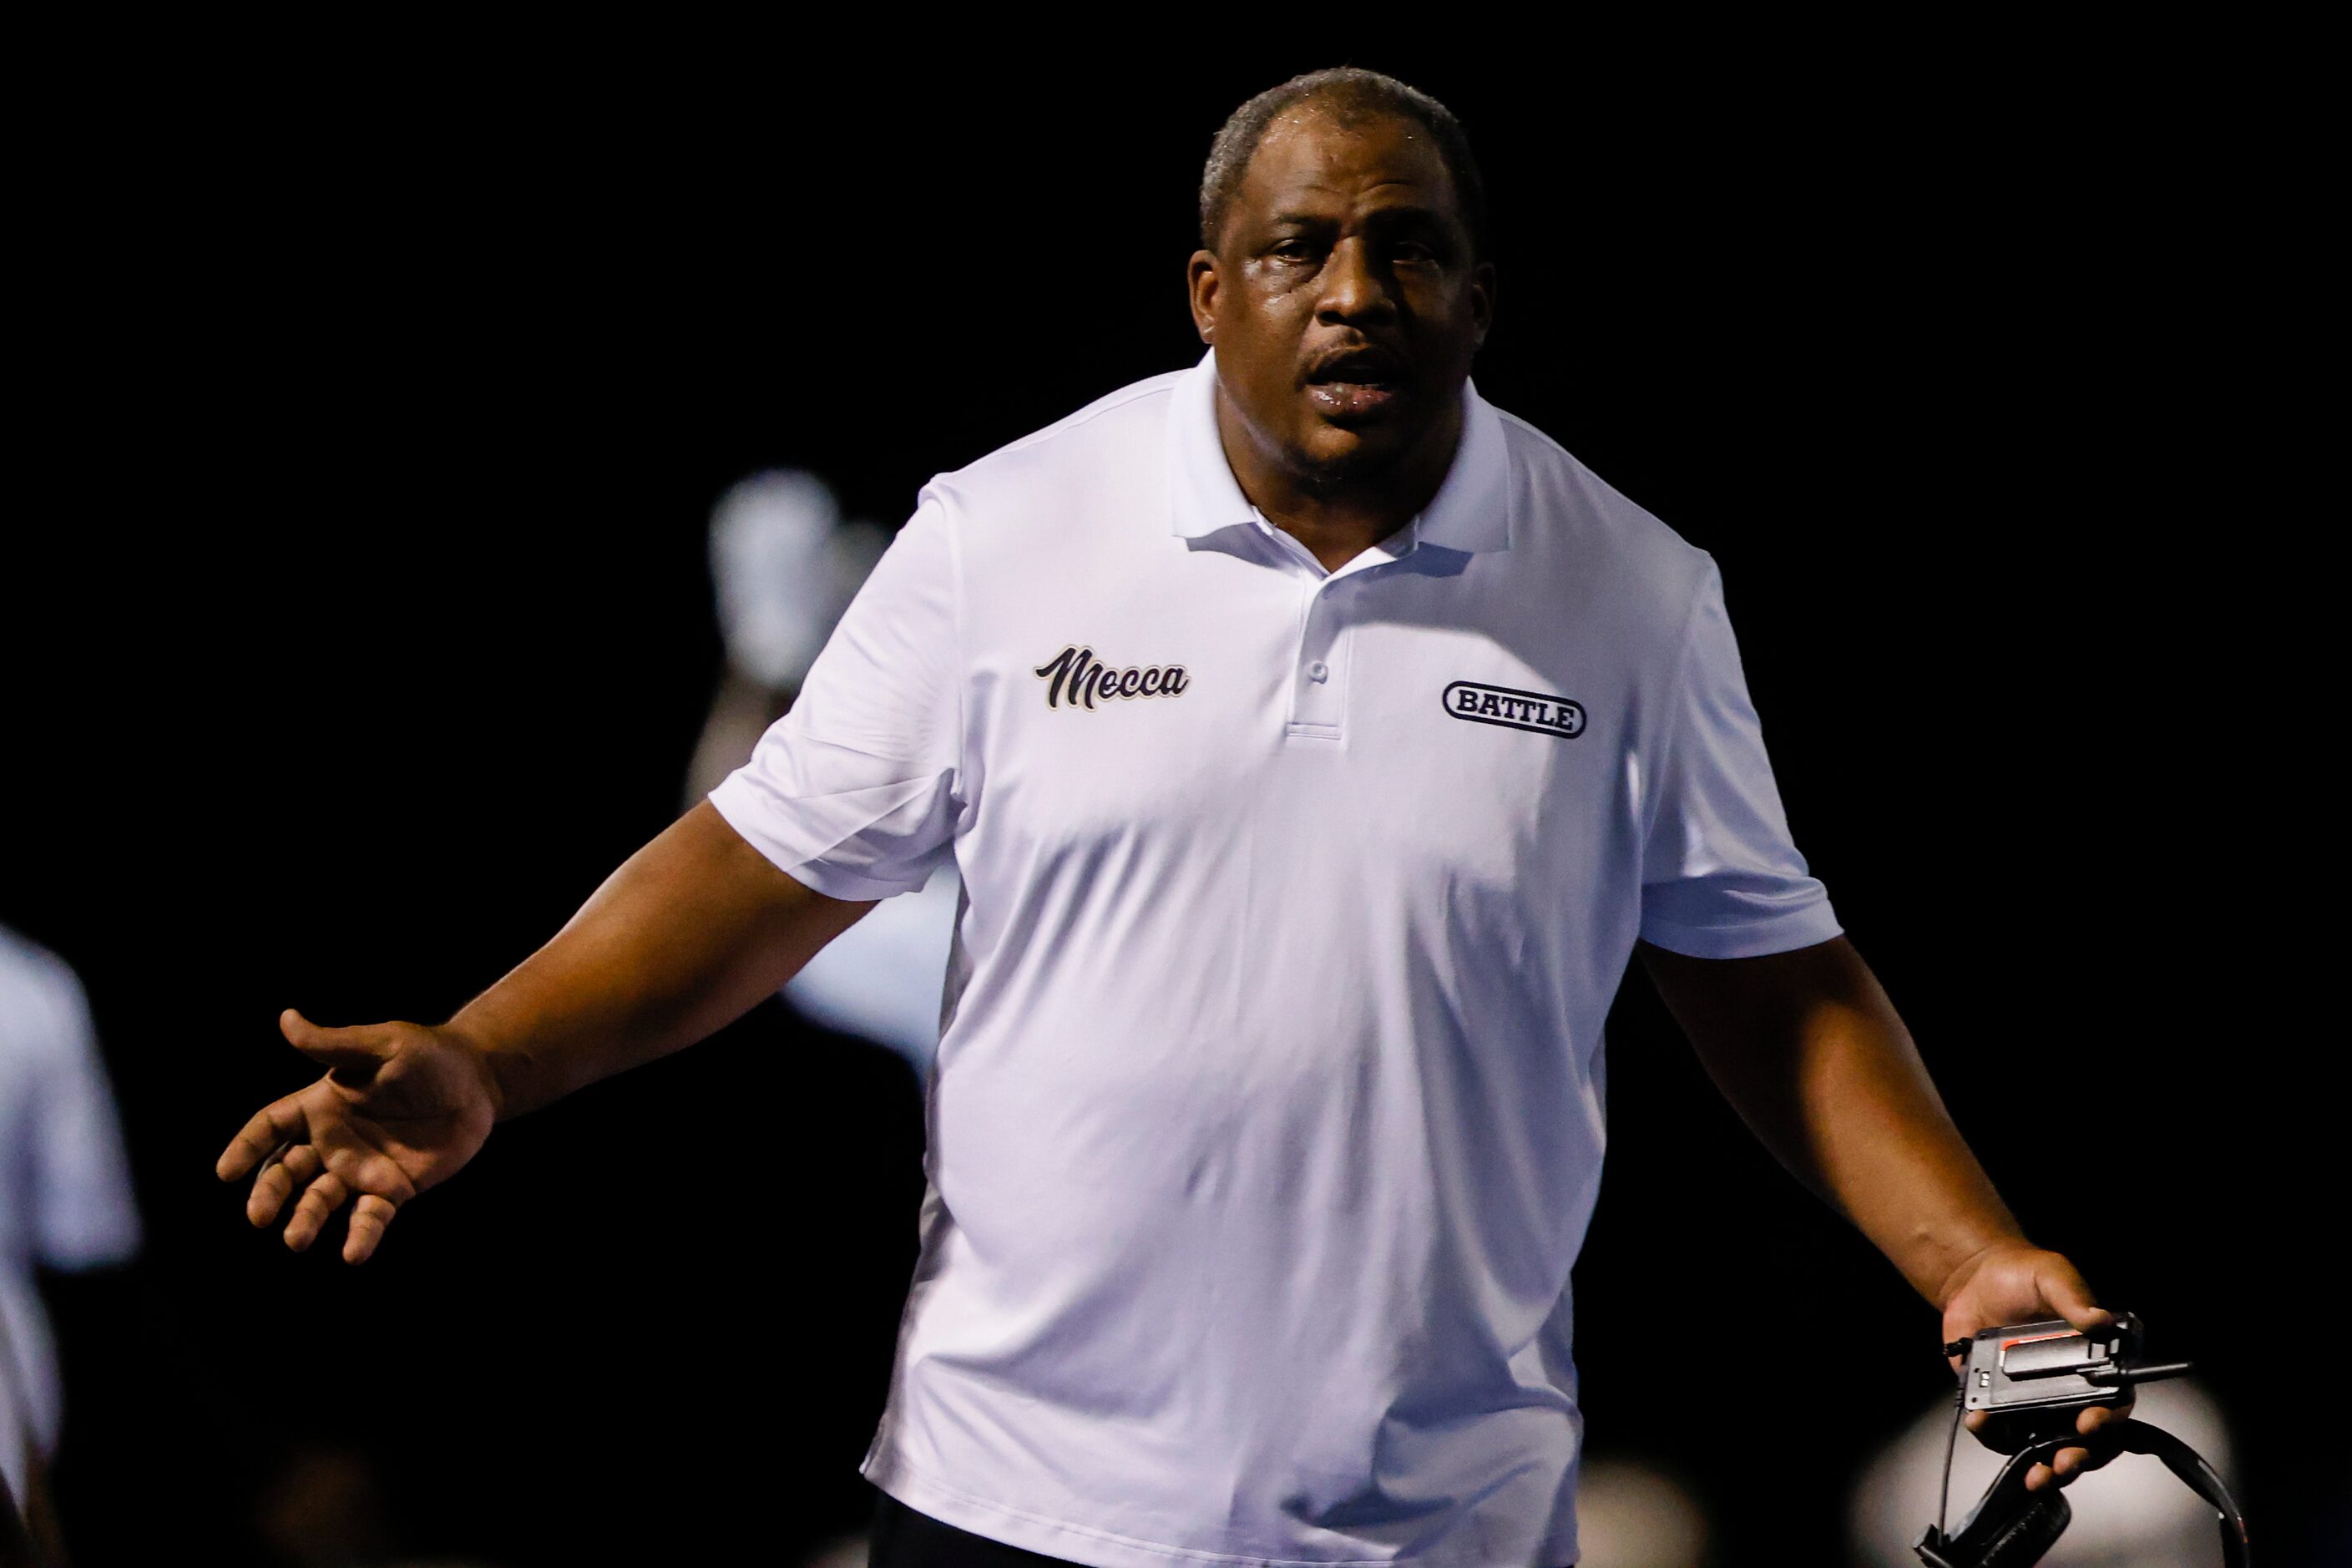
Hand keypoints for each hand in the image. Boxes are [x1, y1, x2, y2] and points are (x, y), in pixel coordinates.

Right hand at [216, 1009, 498, 1261]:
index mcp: (321, 1105)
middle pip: (287, 1170)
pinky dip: (361, 1236)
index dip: (246, 1147)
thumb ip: (334, 1043)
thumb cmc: (428, 1056)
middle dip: (269, 1193)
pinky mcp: (392, 1189)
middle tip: (258, 1217)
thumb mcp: (382, 1044)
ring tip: (296, 1240)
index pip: (270, 1127)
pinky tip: (353, 1255)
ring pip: (321, 1199)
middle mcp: (332, 1141)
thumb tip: (287, 1018)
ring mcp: (360, 1168)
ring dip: (306, 1220)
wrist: (479, 1082)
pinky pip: (370, 1218)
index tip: (226, 1173)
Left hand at [1939, 1240, 2130, 1491]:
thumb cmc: (2022, 1276)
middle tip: (2064, 1462)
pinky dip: (1993, 1435)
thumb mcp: (2052, 1276)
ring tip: (2035, 1472)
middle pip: (2085, 1439)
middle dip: (2079, 1457)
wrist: (1973, 1279)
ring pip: (2046, 1446)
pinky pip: (2000, 1431)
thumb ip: (2074, 1298)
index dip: (2109, 1420)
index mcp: (2094, 1365)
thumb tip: (2099, 1319)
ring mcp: (2034, 1402)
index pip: (2114, 1403)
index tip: (2091, 1422)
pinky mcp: (1999, 1404)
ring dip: (2043, 1464)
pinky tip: (1982, 1424)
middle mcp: (2069, 1390)